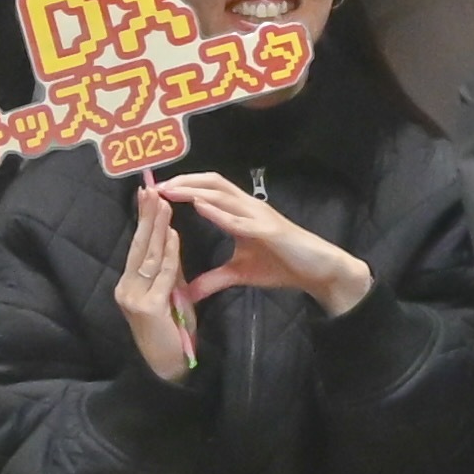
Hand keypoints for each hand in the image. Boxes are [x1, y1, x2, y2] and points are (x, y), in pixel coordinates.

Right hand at [114, 180, 198, 380]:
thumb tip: (170, 240)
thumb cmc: (170, 333)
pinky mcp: (148, 307)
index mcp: (128, 284)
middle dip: (146, 217)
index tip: (148, 196)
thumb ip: (167, 271)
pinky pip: (162, 275)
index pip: (137, 247)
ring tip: (163, 204)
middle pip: (138, 247)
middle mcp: (125, 288)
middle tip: (152, 190)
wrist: (166, 367)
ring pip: (149, 257)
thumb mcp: (168, 295)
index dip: (143, 221)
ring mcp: (134, 298)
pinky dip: (170, 253)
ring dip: (158, 228)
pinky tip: (174, 235)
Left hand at [155, 171, 378, 315]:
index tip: (158, 191)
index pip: (208, 190)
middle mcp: (248, 207)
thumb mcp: (240, 275)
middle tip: (156, 187)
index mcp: (240, 213)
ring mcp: (258, 215)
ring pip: (222, 194)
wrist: (316, 271)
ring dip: (194, 190)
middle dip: (183, 182)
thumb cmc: (282, 266)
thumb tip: (188, 292)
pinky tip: (200, 206)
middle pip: (212, 183)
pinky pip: (238, 218)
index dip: (184, 186)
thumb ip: (214, 279)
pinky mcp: (268, 229)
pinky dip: (217, 211)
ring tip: (170, 190)